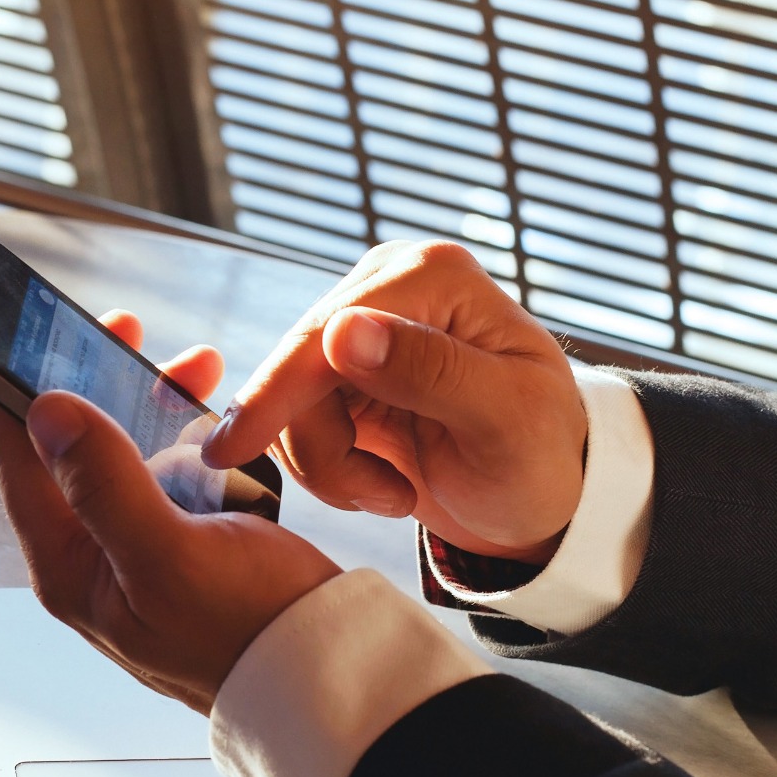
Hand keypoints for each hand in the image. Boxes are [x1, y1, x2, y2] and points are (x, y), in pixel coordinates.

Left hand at [0, 312, 341, 712]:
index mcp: (71, 567)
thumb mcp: (170, 556)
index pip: (16, 463)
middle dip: (93, 381)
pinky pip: (168, 470)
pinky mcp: (187, 541)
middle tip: (119, 328)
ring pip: (124, 451)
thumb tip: (47, 413)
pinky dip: (183, 432)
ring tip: (191, 365)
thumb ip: (104, 484)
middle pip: (69, 448)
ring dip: (148, 400)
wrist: (326, 674)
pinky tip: (210, 410)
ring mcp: (140, 548)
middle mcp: (95, 557)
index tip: (7, 327)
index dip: (5, 389)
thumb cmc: (249, 635)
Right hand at [198, 241, 585, 560]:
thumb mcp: (505, 422)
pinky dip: (329, 468)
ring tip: (394, 494)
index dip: (276, 394)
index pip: (327, 334)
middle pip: (296, 368)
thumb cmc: (543, 458)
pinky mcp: (345, 373)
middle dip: (325, 449)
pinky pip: (296, 423)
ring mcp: (364, 328)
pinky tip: (380, 483)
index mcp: (433, 276)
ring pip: (287, 404)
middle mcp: (391, 286)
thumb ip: (430, 371)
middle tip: (383, 499)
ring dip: (330, 467)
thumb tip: (343, 329)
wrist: (544, 497)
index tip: (232, 451)